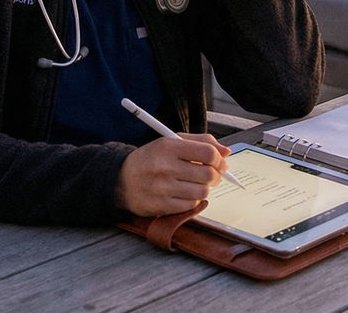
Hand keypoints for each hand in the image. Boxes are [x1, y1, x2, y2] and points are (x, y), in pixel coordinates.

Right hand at [115, 133, 231, 215]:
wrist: (121, 180)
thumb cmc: (151, 159)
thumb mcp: (171, 142)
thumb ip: (201, 142)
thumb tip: (227, 152)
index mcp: (169, 146)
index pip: (208, 152)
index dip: (219, 159)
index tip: (220, 162)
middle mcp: (165, 167)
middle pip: (208, 174)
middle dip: (216, 175)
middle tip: (212, 174)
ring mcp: (163, 188)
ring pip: (203, 192)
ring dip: (204, 189)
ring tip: (196, 184)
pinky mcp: (161, 206)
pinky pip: (191, 205)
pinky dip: (193, 200)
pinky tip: (184, 193)